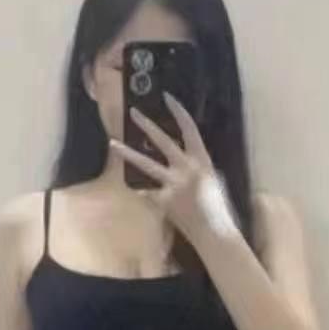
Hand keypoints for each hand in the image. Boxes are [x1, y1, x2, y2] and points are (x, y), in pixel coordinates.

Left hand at [108, 95, 236, 246]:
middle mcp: (186, 167)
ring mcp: (173, 184)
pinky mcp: (163, 200)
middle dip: (147, 124)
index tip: (167, 98)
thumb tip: (181, 159)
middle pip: (163, 140)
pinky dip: (144, 192)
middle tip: (133, 112)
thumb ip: (195, 165)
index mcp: (202, 159)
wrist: (213, 231)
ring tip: (112, 143)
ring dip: (127, 153)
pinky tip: (138, 191)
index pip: (189, 128)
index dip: (178, 111)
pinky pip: (148, 192)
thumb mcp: (211, 178)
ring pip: (146, 164)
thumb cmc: (216, 206)